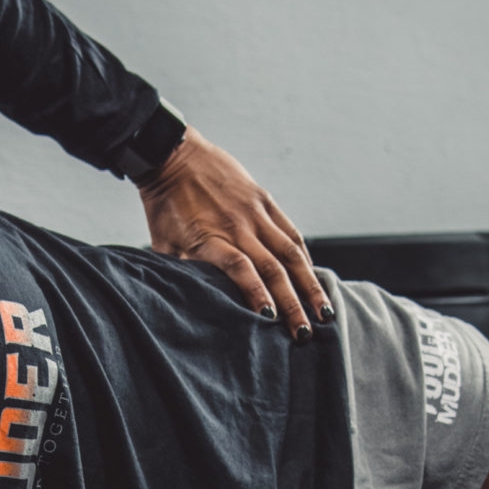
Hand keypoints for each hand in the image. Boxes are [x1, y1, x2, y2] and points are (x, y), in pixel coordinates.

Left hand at [139, 132, 329, 339]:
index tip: (270, 319)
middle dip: (293, 304)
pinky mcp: (264, 200)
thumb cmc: (165, 207)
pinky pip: (291, 232)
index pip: (240, 270)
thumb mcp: (164, 244)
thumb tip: (203, 300)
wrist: (173, 156)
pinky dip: (304, 256)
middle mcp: (237, 227)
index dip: (257, 294)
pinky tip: (313, 277)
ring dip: (309, 284)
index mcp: (210, 239)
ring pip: (290, 253)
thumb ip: (185, 271)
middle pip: (272, 269)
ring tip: (324, 311)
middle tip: (305, 333)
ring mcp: (254, 212)